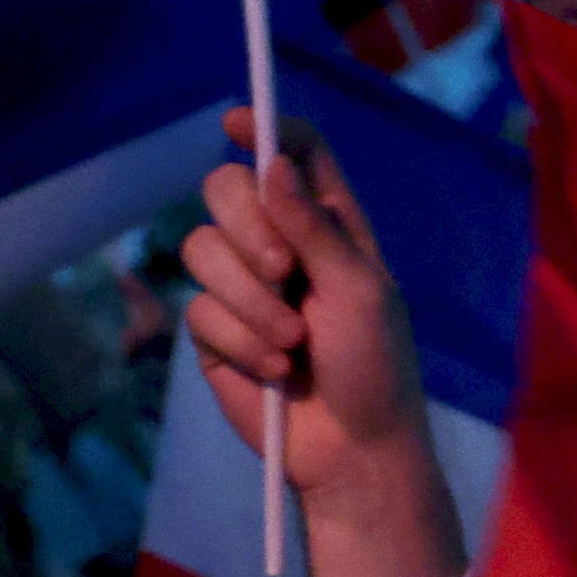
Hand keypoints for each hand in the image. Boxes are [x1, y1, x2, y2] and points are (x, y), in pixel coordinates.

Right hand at [183, 115, 429, 489]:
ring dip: (250, 300)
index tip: (239, 125)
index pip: (293, 155)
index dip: (265, 130)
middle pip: (228, 188)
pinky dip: (241, 341)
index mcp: (329, 226)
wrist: (354, 451)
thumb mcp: (359, 291)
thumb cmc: (376, 368)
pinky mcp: (215, 331)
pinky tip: (277, 371)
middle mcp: (281, 245)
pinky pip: (200, 310)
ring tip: (294, 343)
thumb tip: (272, 162)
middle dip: (247, 226)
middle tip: (283, 271)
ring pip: (201, 247)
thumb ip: (314, 227)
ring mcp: (243, 287)